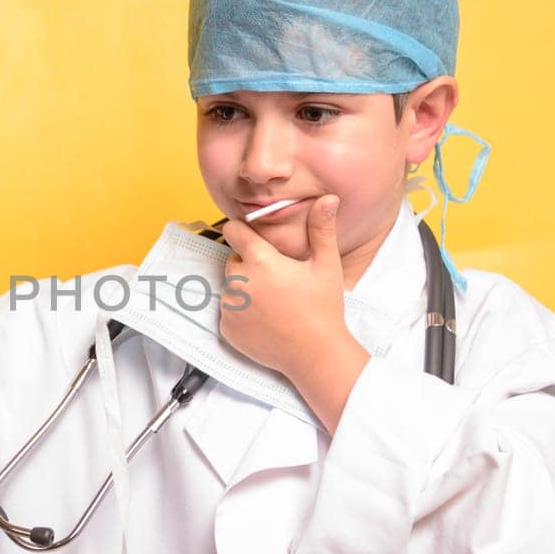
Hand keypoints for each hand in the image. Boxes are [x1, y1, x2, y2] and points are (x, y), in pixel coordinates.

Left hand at [218, 195, 351, 380]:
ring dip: (244, 289)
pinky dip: (241, 312)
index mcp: (260, 261)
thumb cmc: (323, 309)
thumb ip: (321, 229)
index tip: (252, 238)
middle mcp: (239, 282)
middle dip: (250, 264)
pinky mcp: (226, 328)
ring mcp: (230, 307)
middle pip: (234, 260)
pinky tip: (265, 319)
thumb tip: (328, 199)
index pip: (233, 231)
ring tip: (273, 301)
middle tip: (277, 280)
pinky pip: (228, 311)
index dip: (243, 232)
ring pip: (230, 286)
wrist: (316, 354)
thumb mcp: (326, 266)